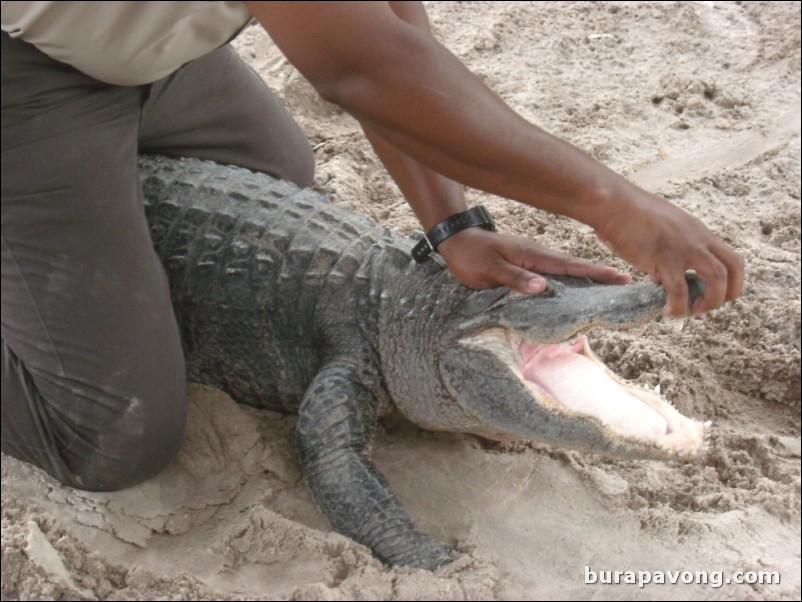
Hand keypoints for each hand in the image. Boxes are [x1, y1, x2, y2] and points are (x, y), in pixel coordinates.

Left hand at [437, 228, 630, 293]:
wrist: (456, 241)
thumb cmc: (470, 256)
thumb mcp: (488, 269)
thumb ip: (514, 278)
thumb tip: (544, 287)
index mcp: (531, 256)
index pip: (568, 266)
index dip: (594, 272)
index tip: (619, 276)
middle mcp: (537, 255)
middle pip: (574, 266)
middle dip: (600, 274)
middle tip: (626, 281)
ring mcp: (533, 258)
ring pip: (566, 269)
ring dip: (588, 276)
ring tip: (611, 285)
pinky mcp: (527, 263)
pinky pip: (554, 272)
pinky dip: (571, 277)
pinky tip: (578, 286)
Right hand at [595, 191, 743, 316]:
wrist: (612, 203)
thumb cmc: (627, 214)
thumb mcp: (659, 231)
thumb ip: (666, 253)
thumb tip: (659, 278)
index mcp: (698, 232)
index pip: (731, 258)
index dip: (730, 282)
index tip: (709, 293)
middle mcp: (698, 239)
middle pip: (734, 268)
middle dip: (728, 294)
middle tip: (705, 305)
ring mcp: (683, 248)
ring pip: (717, 279)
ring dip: (710, 302)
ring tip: (690, 311)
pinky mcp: (664, 258)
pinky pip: (680, 290)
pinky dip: (677, 307)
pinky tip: (667, 311)